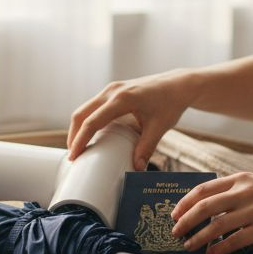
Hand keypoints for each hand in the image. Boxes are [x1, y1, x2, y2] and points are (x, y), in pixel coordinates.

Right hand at [67, 70, 195, 169]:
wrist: (178, 85)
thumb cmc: (170, 103)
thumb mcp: (160, 127)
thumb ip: (146, 148)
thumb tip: (136, 168)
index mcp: (122, 99)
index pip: (93, 122)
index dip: (80, 140)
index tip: (74, 156)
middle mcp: (112, 91)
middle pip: (81, 114)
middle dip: (74, 135)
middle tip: (74, 156)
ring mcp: (111, 89)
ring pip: (85, 109)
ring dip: (79, 127)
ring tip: (79, 148)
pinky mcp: (113, 91)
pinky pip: (94, 106)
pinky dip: (88, 120)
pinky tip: (90, 134)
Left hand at [170, 172, 252, 253]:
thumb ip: (238, 189)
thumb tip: (214, 203)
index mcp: (242, 179)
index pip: (204, 189)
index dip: (185, 203)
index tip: (175, 213)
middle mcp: (245, 192)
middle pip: (204, 207)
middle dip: (185, 221)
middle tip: (175, 232)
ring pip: (215, 226)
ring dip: (198, 238)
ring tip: (189, 246)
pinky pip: (234, 241)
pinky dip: (219, 248)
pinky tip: (212, 253)